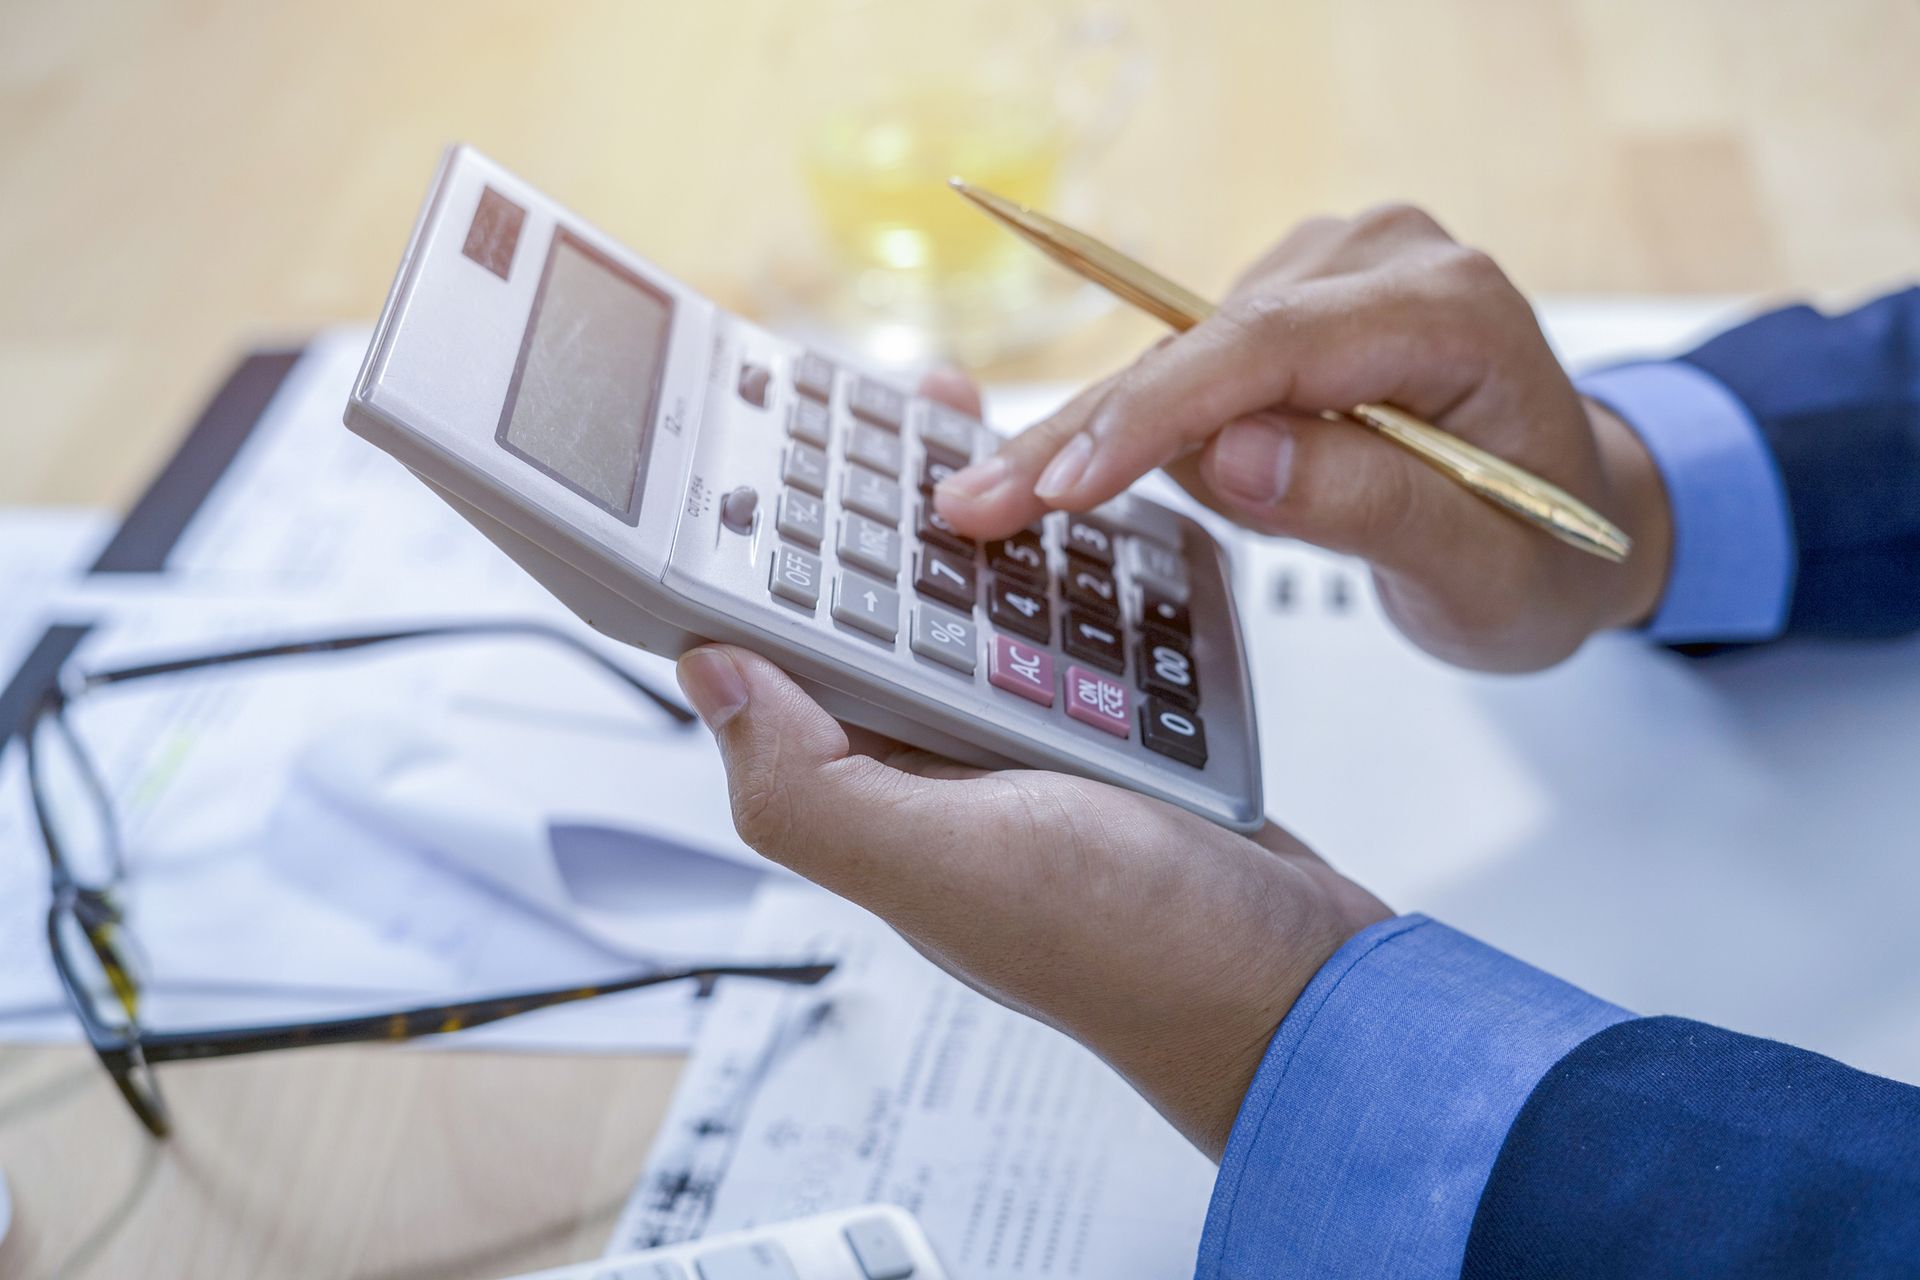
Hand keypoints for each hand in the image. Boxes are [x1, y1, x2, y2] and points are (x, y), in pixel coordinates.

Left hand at [677, 368, 1388, 1156]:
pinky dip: (1070, 562)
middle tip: (890, 404)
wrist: (1304, 989)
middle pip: (880, 613)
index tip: (777, 444)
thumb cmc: (1138, 951)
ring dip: (975, 519)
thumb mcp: (947, 865)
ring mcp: (1026, 752)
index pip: (788, 655)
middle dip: (875, 508)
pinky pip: (1069, 627)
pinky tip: (1085, 510)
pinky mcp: (1108, 736)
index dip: (770, 549)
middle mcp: (938, 772)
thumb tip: (709, 673)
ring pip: (979, 608)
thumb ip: (810, 783)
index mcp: (876, 794)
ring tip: (973, 426)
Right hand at [933, 205, 1674, 671]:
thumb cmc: (1544, 552)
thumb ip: (1370, 507)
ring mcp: (1328, 276)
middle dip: (1086, 435)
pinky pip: (1184, 366)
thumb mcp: (1483, 570)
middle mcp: (1380, 263)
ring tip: (1006, 505)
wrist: (1575, 519)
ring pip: (1173, 357)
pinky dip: (1127, 431)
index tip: (1061, 483)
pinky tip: (1080, 477)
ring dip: (1097, 440)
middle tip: (973, 504)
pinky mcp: (1288, 306)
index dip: (1154, 414)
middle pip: (1199, 345)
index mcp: (1449, 308)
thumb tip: (1231, 457)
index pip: (1271, 347)